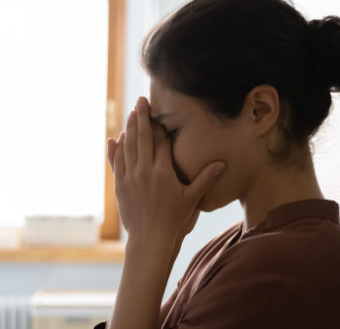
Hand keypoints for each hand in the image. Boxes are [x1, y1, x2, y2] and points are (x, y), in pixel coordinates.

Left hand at [106, 96, 225, 246]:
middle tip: (142, 101)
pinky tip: (117, 137)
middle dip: (142, 117)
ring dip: (130, 128)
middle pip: (143, 138)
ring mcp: (130, 178)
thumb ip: (205, 178)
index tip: (161, 112)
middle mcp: (144, 171)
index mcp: (163, 172)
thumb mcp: (192, 198)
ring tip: (132, 113)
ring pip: (128, 146)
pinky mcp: (120, 186)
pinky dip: (117, 148)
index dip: (162, 126)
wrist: (150, 239)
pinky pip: (117, 162)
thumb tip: (222, 164)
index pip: (161, 142)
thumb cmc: (174, 219)